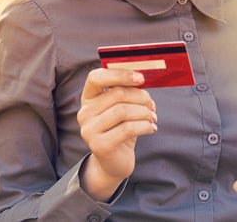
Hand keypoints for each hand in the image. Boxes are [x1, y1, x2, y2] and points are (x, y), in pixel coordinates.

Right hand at [77, 68, 157, 199]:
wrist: (114, 162)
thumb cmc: (121, 130)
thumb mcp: (121, 108)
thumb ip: (127, 93)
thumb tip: (142, 79)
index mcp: (88, 98)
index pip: (95, 77)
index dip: (119, 74)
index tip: (141, 78)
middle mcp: (84, 113)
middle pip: (116, 94)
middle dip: (140, 97)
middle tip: (152, 105)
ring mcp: (89, 130)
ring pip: (123, 111)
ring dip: (144, 112)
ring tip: (152, 117)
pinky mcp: (100, 146)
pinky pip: (128, 129)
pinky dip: (145, 126)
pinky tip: (151, 128)